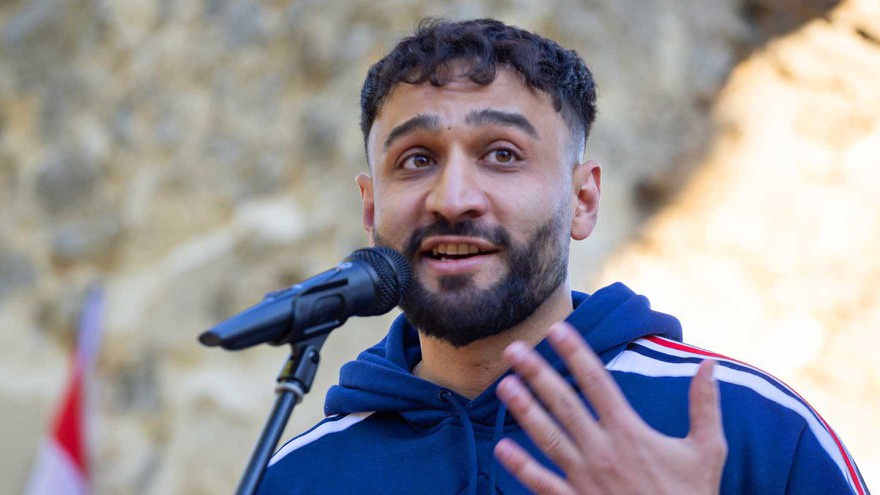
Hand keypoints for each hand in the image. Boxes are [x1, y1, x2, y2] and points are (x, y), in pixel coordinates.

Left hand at [494, 323, 726, 494]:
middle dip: (537, 373)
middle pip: (564, 403)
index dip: (575, 353)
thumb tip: (710, 363)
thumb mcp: (707, 450)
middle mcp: (603, 450)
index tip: (556, 329)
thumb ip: (705, 405)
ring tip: (503, 386)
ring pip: (549, 437)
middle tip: (513, 349)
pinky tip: (501, 448)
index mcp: (630, 432)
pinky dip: (522, 467)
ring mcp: (586, 478)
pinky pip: (544, 484)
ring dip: (524, 410)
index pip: (597, 382)